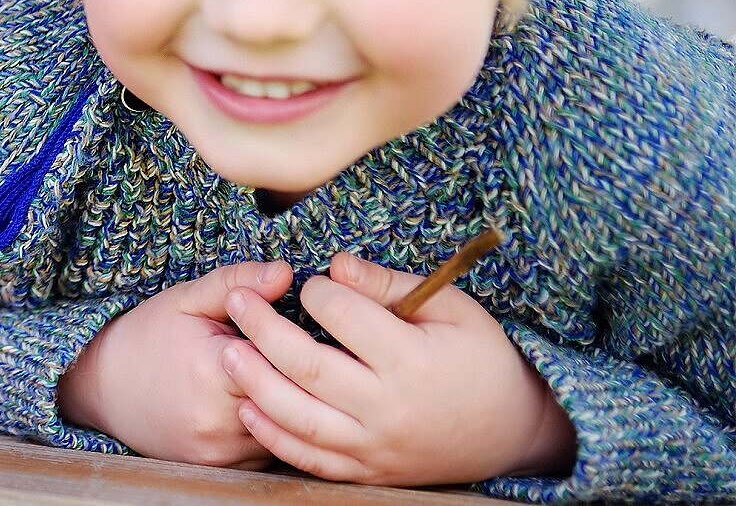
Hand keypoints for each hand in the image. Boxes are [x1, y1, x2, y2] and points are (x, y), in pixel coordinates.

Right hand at [57, 261, 293, 467]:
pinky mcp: (224, 469)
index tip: (291, 328)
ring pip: (288, 428)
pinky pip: (271, 449)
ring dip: (291, 404)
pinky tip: (257, 403)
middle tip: (292, 353)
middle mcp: (219, 420)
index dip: (295, 341)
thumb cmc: (148, 337)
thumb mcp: (187, 300)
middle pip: (293, 397)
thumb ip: (237, 284)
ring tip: (272, 376)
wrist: (104, 389)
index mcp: (213, 371)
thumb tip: (286, 272)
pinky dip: (274, 428)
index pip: (287, 358)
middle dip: (299, 374)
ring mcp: (221, 451)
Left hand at [222, 251, 575, 485]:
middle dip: (262, 329)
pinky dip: (274, 437)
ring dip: (255, 384)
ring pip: (299, 419)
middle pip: (309, 367)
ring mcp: (376, 447)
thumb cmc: (481, 359)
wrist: (512, 433)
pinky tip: (248, 407)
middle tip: (235, 300)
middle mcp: (390, 409)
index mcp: (414, 361)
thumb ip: (390, 286)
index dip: (317, 292)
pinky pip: (310, 460)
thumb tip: (334, 265)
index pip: (345, 318)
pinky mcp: (367, 472)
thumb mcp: (452, 310)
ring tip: (227, 352)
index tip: (308, 282)